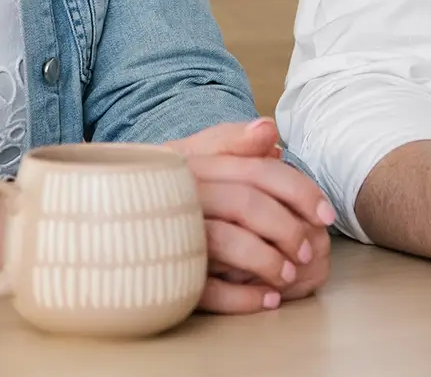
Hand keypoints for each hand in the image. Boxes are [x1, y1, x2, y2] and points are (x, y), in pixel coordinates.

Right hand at [165, 119, 335, 312]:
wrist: (104, 215)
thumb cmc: (161, 184)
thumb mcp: (192, 154)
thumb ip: (232, 141)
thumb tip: (270, 130)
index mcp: (197, 163)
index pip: (256, 170)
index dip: (298, 190)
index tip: (326, 214)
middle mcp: (184, 193)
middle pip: (246, 203)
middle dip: (287, 228)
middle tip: (311, 252)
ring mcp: (171, 232)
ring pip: (226, 242)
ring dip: (267, 261)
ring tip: (290, 276)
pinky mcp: (162, 271)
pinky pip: (206, 288)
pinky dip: (242, 297)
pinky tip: (268, 300)